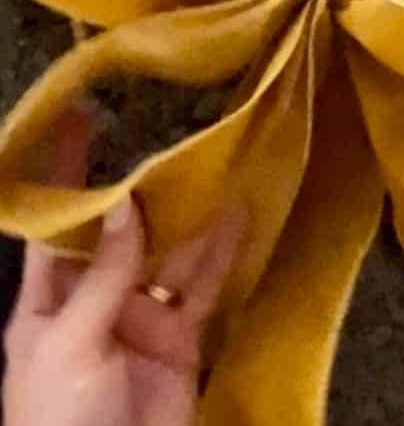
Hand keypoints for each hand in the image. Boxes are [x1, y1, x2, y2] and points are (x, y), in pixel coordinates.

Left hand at [3, 109, 245, 425]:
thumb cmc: (60, 420)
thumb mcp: (69, 343)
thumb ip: (102, 274)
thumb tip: (124, 204)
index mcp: (46, 303)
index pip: (54, 226)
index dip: (60, 175)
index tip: (73, 123)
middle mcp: (94, 301)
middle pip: (120, 233)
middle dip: (140, 189)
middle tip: (161, 137)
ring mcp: (140, 319)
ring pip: (167, 254)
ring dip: (189, 215)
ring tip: (214, 164)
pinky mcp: (180, 340)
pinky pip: (203, 288)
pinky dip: (223, 252)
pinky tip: (240, 215)